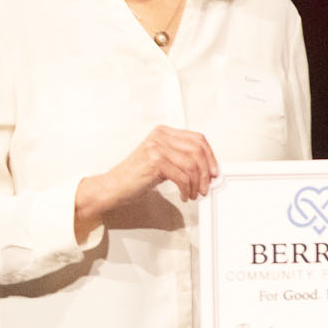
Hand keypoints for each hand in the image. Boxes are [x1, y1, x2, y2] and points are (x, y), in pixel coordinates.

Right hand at [75, 126, 219, 234]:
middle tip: (207, 186)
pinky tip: (184, 195)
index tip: (214, 171)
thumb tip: (207, 169)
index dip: (210, 156)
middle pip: (198, 151)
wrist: (113, 187)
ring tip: (195, 193)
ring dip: (197, 183)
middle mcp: (160, 136)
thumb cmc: (136, 176)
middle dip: (206, 172)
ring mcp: (156, 147)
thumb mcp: (161, 160)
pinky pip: (182, 177)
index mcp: (163, 132)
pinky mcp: (155, 162)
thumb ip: (181, 158)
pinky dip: (187, 189)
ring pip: (192, 165)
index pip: (197, 139)